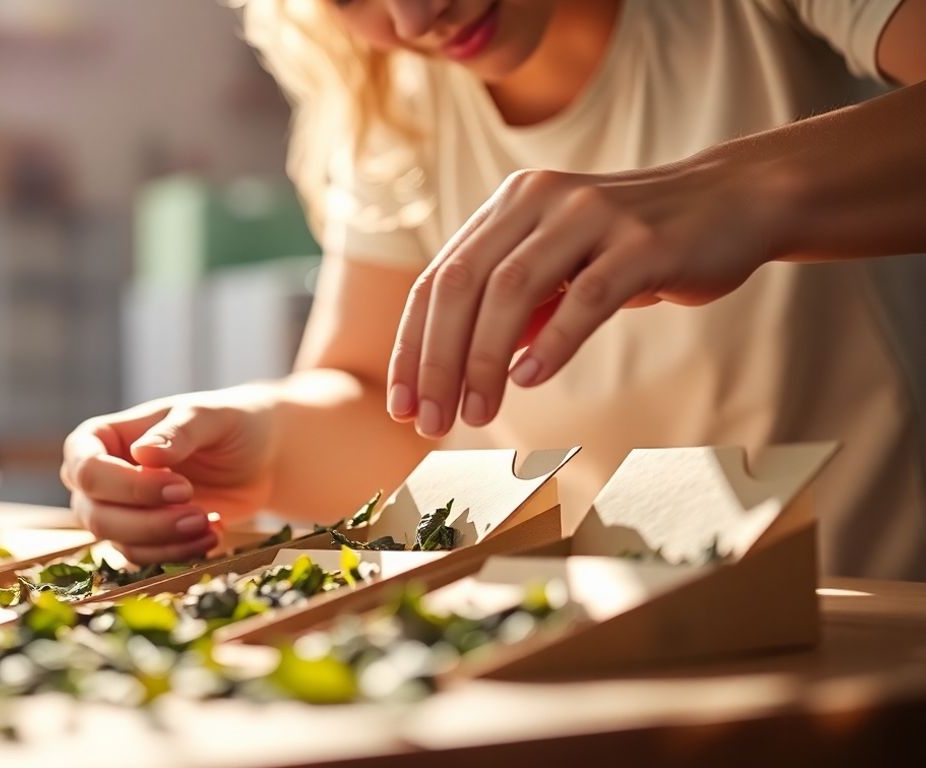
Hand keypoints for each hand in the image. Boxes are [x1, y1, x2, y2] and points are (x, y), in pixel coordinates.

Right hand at [60, 390, 276, 563]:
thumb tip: (142, 454)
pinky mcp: (141, 536)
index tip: (181, 487)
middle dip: (149, 522)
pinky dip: (178, 553)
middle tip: (198, 513)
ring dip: (165, 541)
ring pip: (117, 542)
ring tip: (210, 525)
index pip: (86, 469)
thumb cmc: (230, 424)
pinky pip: (143, 558)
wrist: (260, 458)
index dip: (128, 486)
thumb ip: (178, 432)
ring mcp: (117, 509)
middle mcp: (100, 475)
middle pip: (95, 515)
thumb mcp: (211, 417)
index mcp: (101, 436)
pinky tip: (212, 534)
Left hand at [387, 157, 786, 435]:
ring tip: (474, 415)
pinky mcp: (644, 242)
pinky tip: (529, 382)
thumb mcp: (563, 268)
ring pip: (512, 290)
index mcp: (510, 205)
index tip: (401, 405)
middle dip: (437, 360)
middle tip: (429, 422)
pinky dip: (552, 342)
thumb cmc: (637, 247)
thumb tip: (459, 370)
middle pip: (462, 285)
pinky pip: (586, 297)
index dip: (411, 345)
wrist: (736, 202)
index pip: (439, 280)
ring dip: (483, 361)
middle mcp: (540, 199)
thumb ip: (514, 308)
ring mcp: (591, 215)